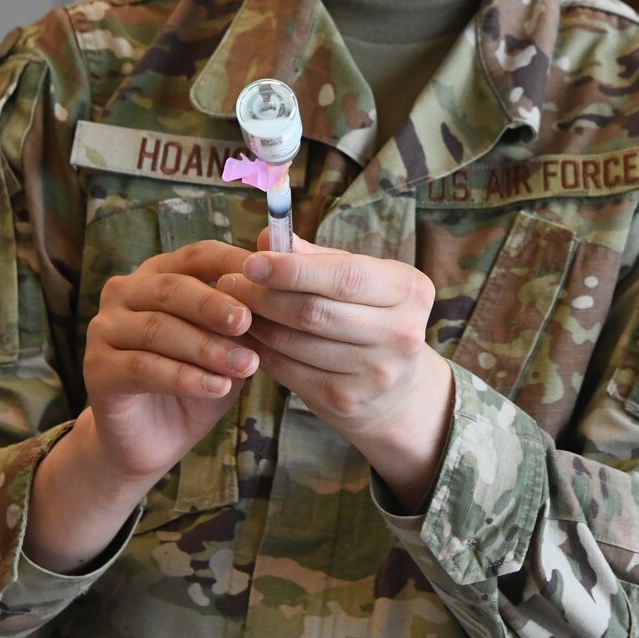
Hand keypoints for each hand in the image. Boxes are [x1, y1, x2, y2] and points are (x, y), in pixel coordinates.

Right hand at [79, 239, 260, 484]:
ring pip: (158, 328)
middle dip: (214, 305)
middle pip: (172, 288)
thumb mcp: (228, 346)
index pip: (197, 255)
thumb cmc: (196, 381)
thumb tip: (283, 285)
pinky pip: (142, 368)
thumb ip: (246, 318)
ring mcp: (105, 329)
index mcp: (159, 274)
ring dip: (205, 347)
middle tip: (248, 323)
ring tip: (244, 365)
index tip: (270, 278)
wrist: (154, 439)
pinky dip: (183, 377)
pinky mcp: (96, 369)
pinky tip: (216, 387)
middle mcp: (125, 293)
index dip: (232, 263)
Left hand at [218, 234, 454, 511]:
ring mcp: (375, 373)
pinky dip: (261, 350)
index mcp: (408, 290)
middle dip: (263, 295)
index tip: (252, 261)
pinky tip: (248, 336)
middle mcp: (400, 333)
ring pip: (295, 342)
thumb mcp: (357, 279)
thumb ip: (314, 257)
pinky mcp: (346, 401)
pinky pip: (288, 370)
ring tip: (233, 307)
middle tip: (230, 282)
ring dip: (256, 322)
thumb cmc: (370, 315)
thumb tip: (266, 236)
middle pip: (314, 311)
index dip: (292, 270)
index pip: (344, 277)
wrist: (396, 388)